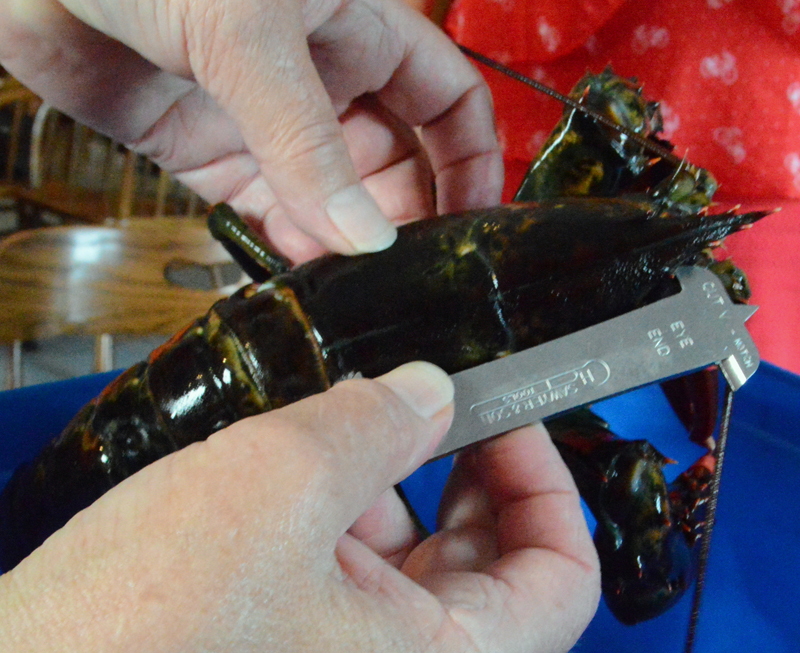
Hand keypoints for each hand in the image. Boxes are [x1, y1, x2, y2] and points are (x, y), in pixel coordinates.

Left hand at [0, 0, 502, 261]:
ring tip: (352, 286)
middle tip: (405, 275)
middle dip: (405, 217)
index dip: (472, 159)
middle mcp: (319, 77)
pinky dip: (284, 245)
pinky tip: (296, 272)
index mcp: (357, 28)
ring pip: (330, 197)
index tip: (478, 222)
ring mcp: (263, 120)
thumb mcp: (246, 31)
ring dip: (344, 242)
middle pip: (394, 162)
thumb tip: (366, 234)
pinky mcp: (205, 153)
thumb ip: (307, 140)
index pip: (447, 100)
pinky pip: (264, 211)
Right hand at [0, 362, 598, 651]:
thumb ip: (372, 425)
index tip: (511, 414)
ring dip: (396, 478)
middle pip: (489, 562)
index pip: (560, 576)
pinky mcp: (292, 641)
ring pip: (414, 559)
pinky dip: (343, 507)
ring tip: (355, 417)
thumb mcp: (276, 490)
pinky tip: (303, 461)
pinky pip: (350, 568)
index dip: (546, 482)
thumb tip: (429, 390)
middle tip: (441, 400)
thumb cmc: (135, 636)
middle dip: (467, 468)